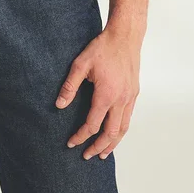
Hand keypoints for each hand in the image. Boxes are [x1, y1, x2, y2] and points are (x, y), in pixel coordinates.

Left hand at [55, 26, 141, 159]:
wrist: (125, 36)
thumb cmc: (103, 47)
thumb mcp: (81, 64)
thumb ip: (70, 86)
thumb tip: (59, 105)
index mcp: (106, 95)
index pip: (92, 124)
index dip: (81, 136)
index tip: (71, 143)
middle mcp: (121, 100)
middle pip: (110, 133)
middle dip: (98, 147)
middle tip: (87, 155)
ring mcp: (130, 98)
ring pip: (123, 129)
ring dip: (113, 143)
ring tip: (103, 153)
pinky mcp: (134, 93)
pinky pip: (129, 118)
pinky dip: (121, 130)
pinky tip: (115, 133)